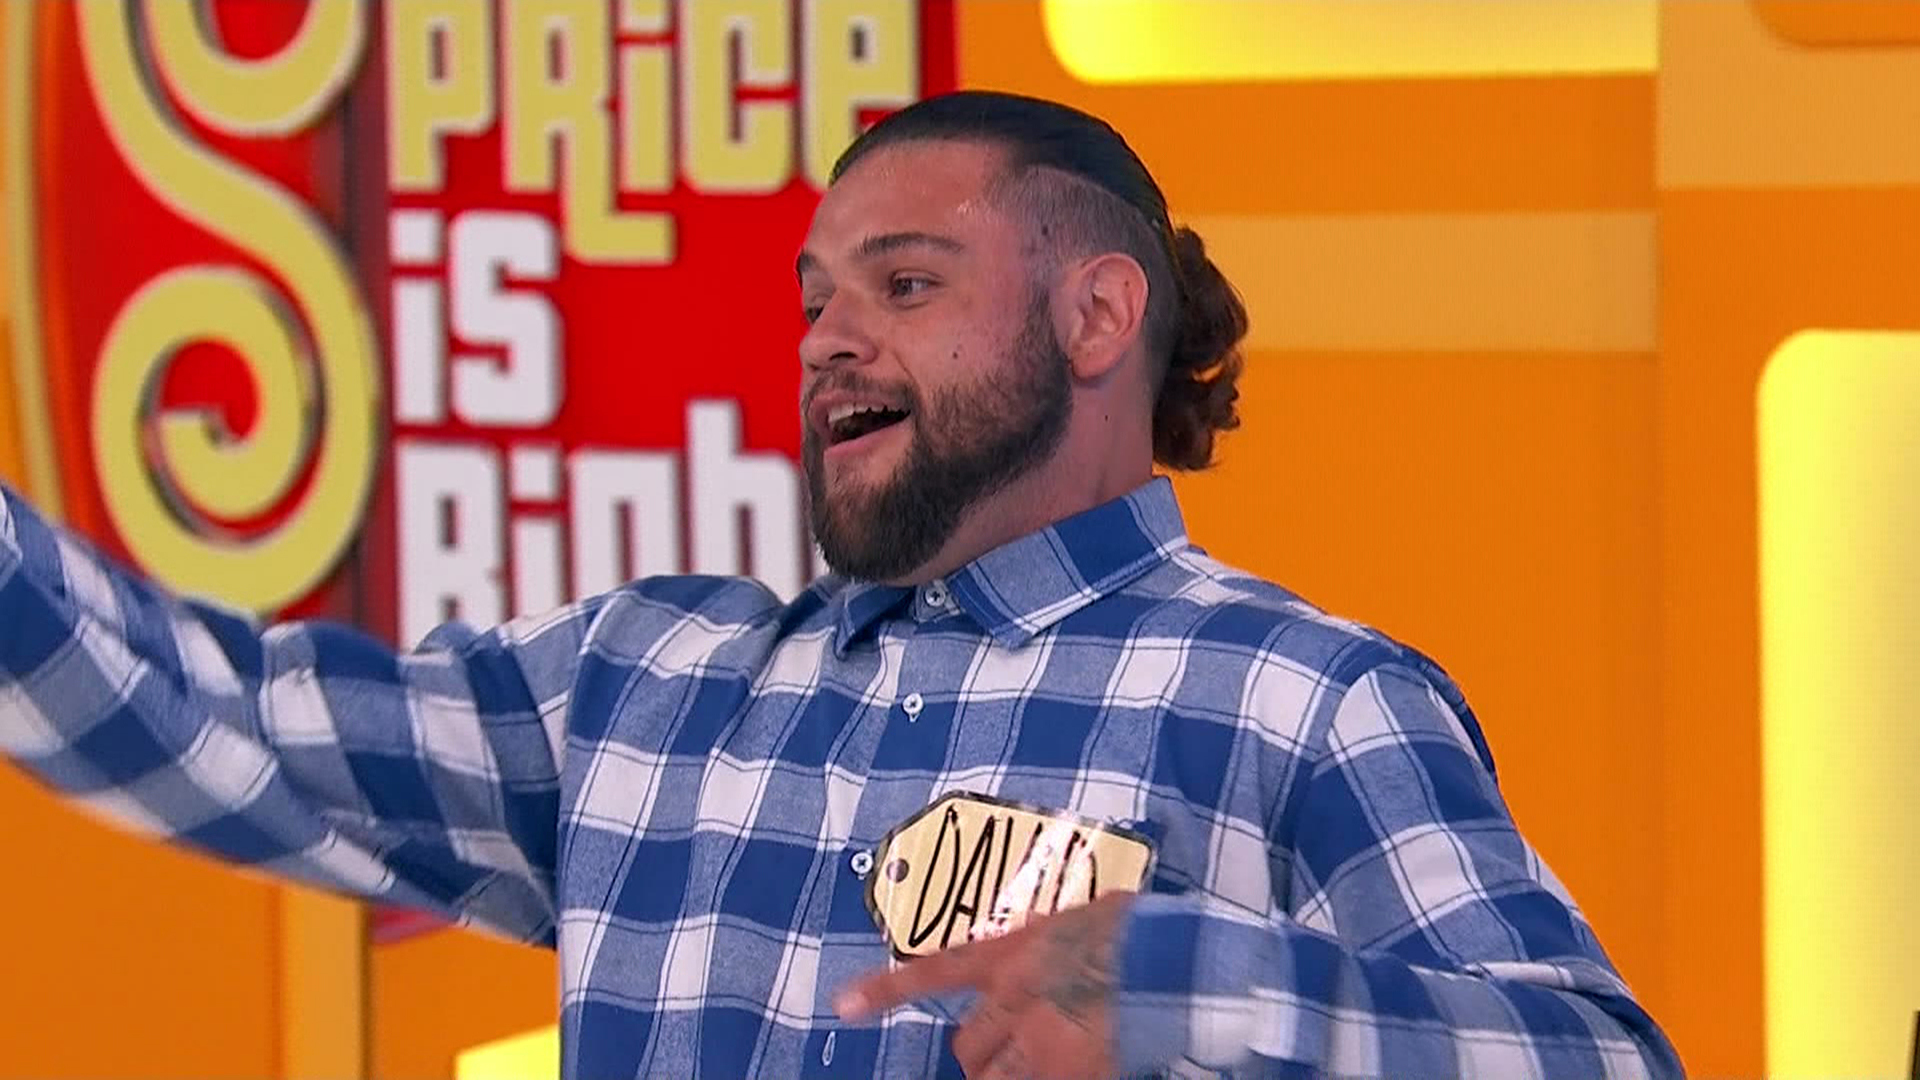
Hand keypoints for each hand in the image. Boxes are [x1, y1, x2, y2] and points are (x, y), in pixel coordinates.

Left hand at [835, 892, 1131, 1078]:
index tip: (842, 1006)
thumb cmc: (1128, 927)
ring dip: (1008, 1075)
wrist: (1171, 955)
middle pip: (968, 1048)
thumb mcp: (1070, 922)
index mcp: (1009, 957)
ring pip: (993, 1079)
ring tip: (1037, 1060)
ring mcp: (1042, 1045)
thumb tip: (1024, 974)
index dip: (885, 991)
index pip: (934, 973)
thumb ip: (1036, 950)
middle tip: (1010, 1047)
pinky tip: (1065, 1071)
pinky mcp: (1077, 1074)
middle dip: (984, 1053)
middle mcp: (1013, 1003)